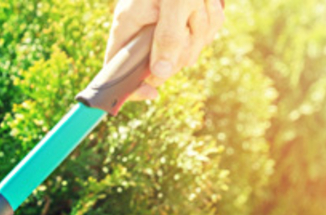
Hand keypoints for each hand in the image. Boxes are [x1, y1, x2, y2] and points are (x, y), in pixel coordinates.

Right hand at [106, 0, 224, 100]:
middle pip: (160, 66)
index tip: (152, 94)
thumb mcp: (175, 2)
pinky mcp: (184, 23)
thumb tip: (160, 75)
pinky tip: (207, 3)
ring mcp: (164, 27)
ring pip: (185, 52)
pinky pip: (200, 38)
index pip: (116, 69)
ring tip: (200, 2)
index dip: (131, 87)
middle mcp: (142, 29)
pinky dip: (209, 23)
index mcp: (127, 25)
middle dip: (183, 48)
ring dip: (201, 30)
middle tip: (191, 21)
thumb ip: (168, 37)